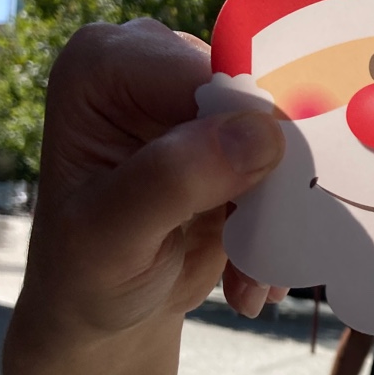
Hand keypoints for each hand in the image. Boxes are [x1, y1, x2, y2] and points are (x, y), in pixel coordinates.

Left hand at [18, 20, 286, 352]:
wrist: (103, 308)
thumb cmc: (86, 271)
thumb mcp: (113, 237)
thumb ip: (173, 180)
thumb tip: (258, 134)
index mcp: (101, 66)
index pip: (198, 71)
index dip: (245, 119)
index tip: (268, 190)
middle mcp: (152, 66)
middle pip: (249, 91)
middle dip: (270, 168)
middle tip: (267, 236)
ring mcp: (197, 100)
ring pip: (280, 130)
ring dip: (278, 208)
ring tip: (251, 276)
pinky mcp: (233, 137)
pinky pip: (287, 164)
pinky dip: (278, 223)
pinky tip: (248, 276)